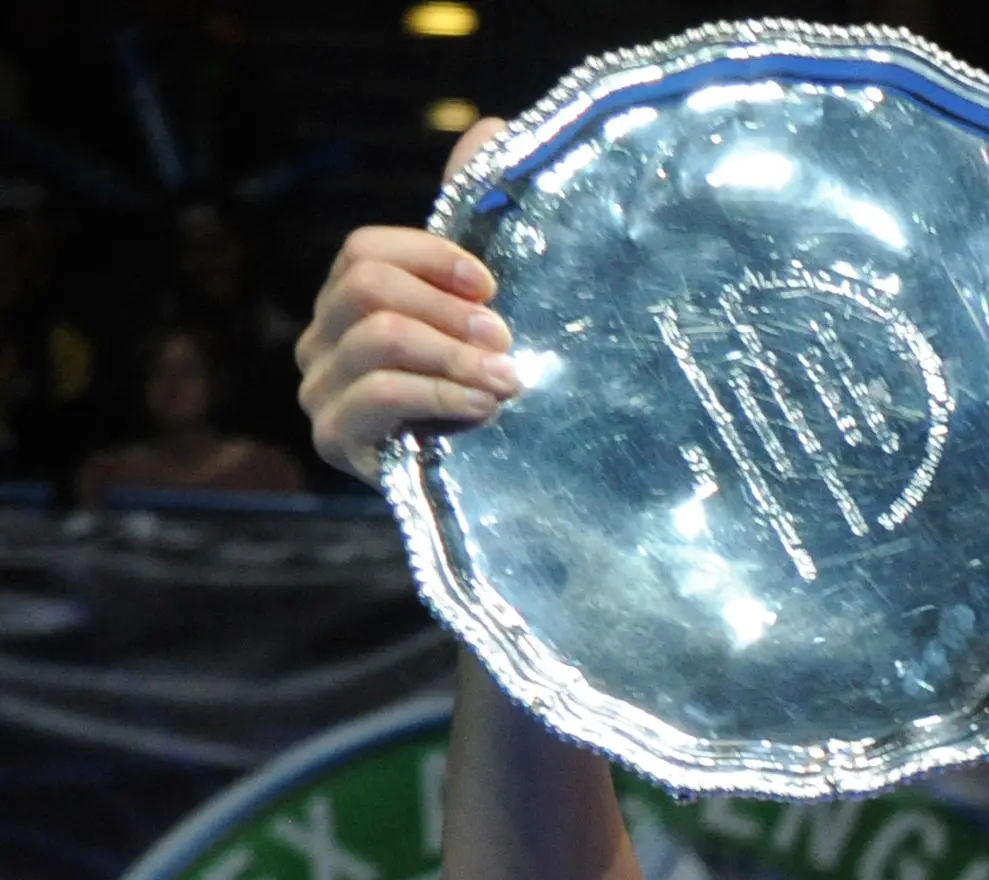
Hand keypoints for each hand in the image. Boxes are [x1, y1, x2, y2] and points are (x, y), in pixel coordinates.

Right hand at [295, 119, 523, 483]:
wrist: (496, 482)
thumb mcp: (488, 306)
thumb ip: (478, 221)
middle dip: (448, 309)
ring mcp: (320, 392)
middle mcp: (320, 341)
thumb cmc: (487, 385)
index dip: (432, 257)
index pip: (365, 249)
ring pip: (377, 336)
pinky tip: (485, 406)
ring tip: (507, 378)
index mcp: (350, 302)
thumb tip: (495, 128)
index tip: (493, 286)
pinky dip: (443, 393)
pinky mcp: (335, 441)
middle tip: (506, 338)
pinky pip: (380, 394)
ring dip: (456, 354)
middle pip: (367, 286)